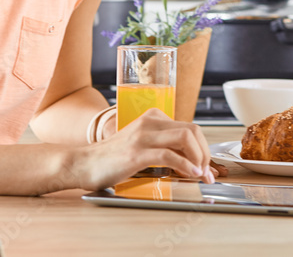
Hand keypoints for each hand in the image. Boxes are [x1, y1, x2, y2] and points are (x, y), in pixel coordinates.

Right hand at [102, 116, 227, 178]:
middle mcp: (150, 122)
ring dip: (199, 158)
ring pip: (185, 138)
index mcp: (153, 118)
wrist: (83, 164)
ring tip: (201, 175)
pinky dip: (185, 165)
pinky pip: (169, 155)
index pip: (190, 128)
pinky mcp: (136, 153)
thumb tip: (192, 162)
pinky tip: (190, 175)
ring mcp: (142, 136)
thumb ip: (164, 147)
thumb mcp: (142, 146)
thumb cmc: (113, 159)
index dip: (204, 148)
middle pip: (192, 130)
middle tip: (208, 173)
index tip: (208, 167)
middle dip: (206, 153)